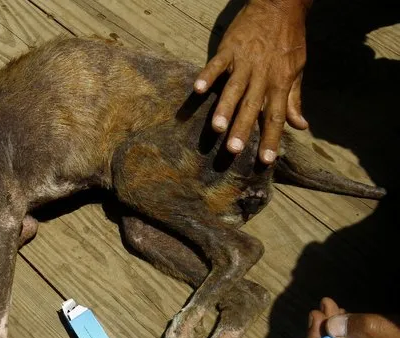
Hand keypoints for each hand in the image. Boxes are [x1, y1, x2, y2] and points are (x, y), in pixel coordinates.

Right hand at [194, 0, 309, 163]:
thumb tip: (300, 125)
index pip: (276, 116)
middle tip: (234, 151)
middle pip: (252, 107)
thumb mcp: (297, 68)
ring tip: (217, 128)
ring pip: (234, 88)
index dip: (271, 139)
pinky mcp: (230, 48)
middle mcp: (263, 75)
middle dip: (243, 129)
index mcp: (280, 83)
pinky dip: (208, 75)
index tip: (265, 161)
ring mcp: (245, 61)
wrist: (280, 4)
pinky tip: (198, 90)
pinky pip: (217, 64)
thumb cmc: (288, 40)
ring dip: (225, 108)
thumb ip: (294, 99)